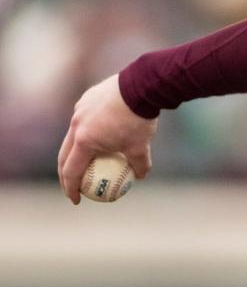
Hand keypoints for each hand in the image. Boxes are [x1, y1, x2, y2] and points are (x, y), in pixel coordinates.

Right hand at [59, 74, 156, 203]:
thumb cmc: (140, 119)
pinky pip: (84, 118)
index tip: (76, 200)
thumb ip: (140, 164)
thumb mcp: (142, 146)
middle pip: (64, 154)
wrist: (141, 85)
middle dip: (65, 173)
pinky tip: (99, 132)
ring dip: (75, 149)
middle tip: (72, 185)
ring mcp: (79, 110)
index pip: (71, 171)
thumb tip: (141, 177)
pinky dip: (87, 129)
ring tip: (83, 159)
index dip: (71, 189)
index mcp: (84, 140)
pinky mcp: (86, 98)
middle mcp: (76, 125)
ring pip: (73, 134)